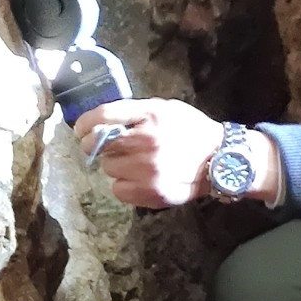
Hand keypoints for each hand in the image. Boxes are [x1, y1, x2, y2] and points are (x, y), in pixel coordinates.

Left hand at [73, 99, 283, 207]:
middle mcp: (147, 142)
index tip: (80, 129)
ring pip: (108, 167)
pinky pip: (118, 189)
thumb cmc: (192, 130)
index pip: (103, 116)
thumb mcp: (166, 108)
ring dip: (115, 164)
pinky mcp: (151, 192)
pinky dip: (124, 184)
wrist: (220, 160)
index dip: (84, 123)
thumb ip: (136, 112)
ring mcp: (148, 170)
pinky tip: (139, 177)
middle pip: (98, 144)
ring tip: (135, 162)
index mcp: (151, 116)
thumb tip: (102, 119)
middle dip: (96, 144)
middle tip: (107, 146)